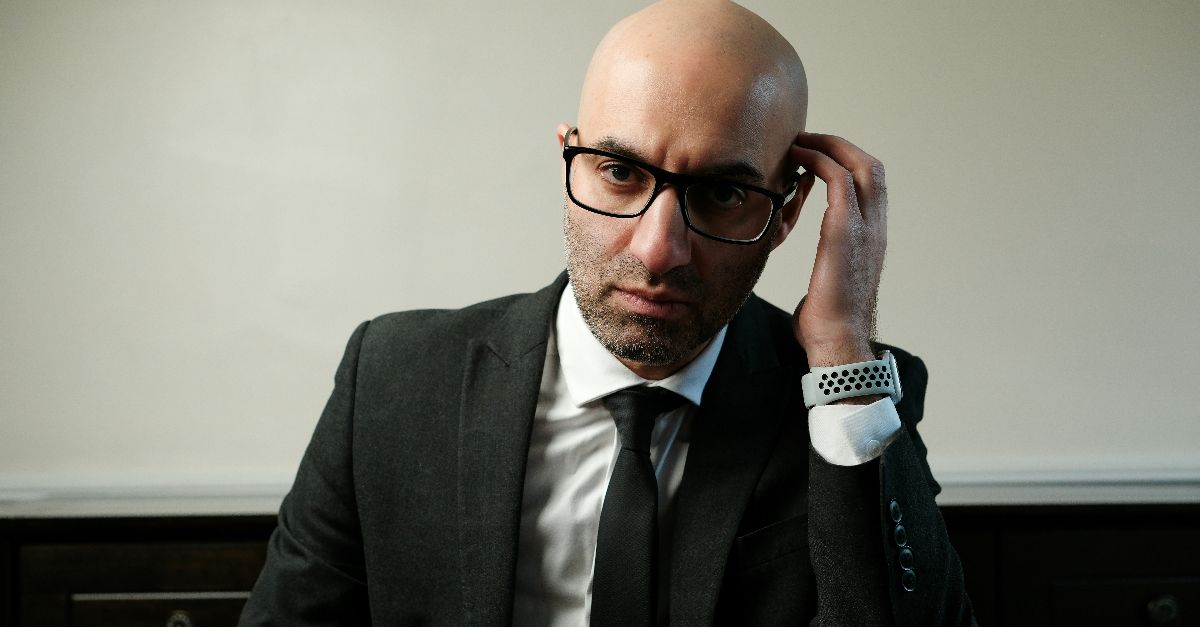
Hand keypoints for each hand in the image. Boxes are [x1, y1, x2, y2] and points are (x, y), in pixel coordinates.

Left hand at [787, 133, 887, 366]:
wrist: (837, 342)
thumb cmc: (828, 324)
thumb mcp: (831, 289)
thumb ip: (830, 276)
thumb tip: (816, 290)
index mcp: (874, 240)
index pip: (872, 186)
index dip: (847, 163)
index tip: (817, 157)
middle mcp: (876, 228)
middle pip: (872, 167)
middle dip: (841, 146)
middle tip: (808, 139)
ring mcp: (866, 228)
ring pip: (860, 165)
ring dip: (829, 146)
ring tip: (800, 140)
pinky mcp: (846, 231)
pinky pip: (838, 180)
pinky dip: (819, 160)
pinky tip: (798, 157)